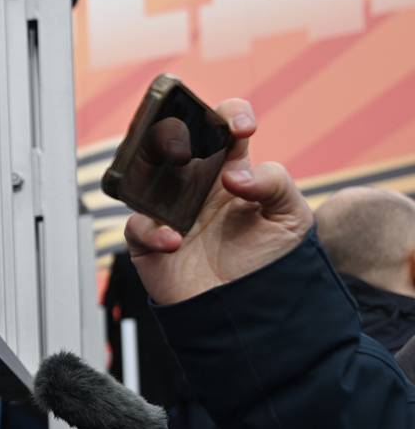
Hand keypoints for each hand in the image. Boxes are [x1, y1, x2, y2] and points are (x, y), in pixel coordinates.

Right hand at [126, 98, 313, 305]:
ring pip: (145, 175)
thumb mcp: (292, 218)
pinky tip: (175, 242)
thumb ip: (276, 183)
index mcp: (230, 171)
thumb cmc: (268, 264)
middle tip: (189, 145)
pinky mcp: (148, 241)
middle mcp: (196, 186)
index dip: (228, 115)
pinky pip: (137, 224)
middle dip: (175, 131)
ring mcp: (169, 212)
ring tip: (175, 187)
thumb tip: (233, 176)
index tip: (241, 128)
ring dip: (152, 170)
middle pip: (175, 140)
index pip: (222, 127)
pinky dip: (152, 229)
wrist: (246, 313)